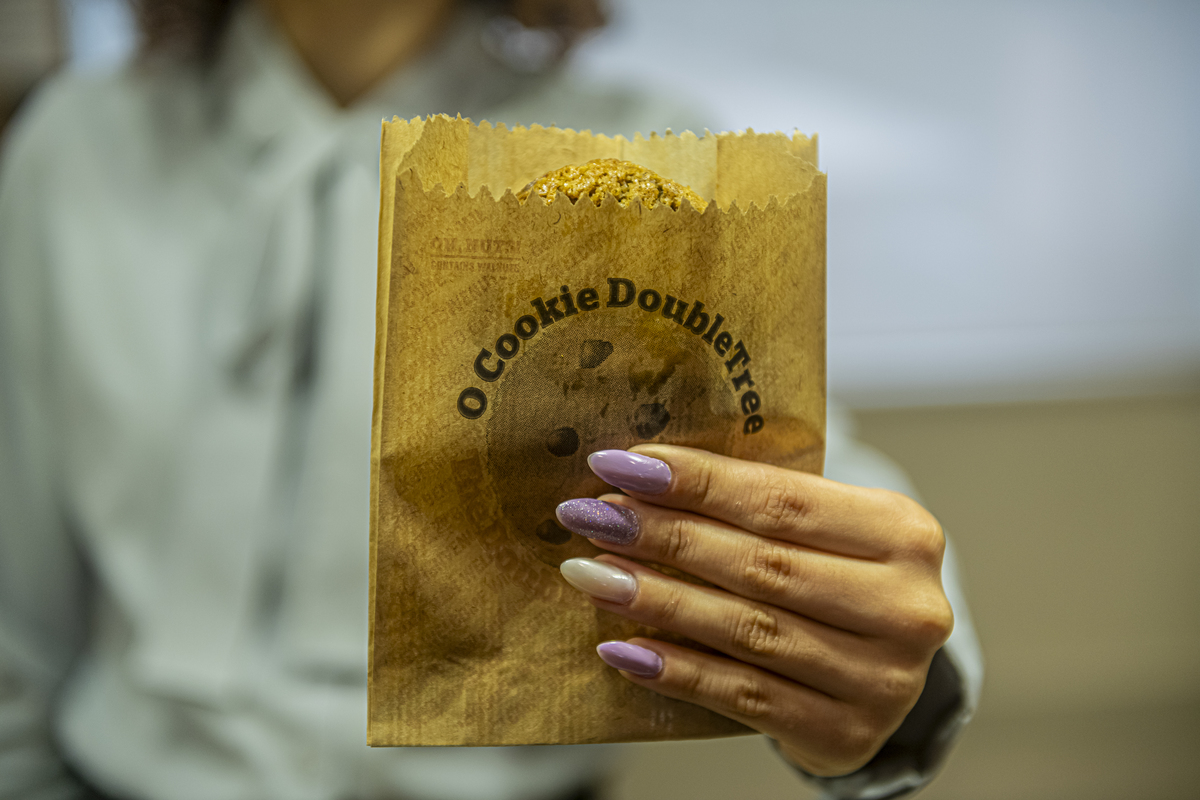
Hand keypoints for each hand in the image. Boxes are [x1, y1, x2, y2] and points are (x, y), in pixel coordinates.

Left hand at [554, 445, 952, 776]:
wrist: (882, 669)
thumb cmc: (835, 576)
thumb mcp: (823, 527)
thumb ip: (755, 503)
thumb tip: (639, 476)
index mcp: (903, 532)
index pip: (783, 499)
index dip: (697, 482)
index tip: (621, 466)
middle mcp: (906, 606)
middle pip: (762, 565)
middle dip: (665, 537)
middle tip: (593, 518)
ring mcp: (883, 679)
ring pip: (748, 631)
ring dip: (658, 601)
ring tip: (593, 575)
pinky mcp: (846, 733)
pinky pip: (743, 697)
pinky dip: (677, 670)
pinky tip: (624, 648)